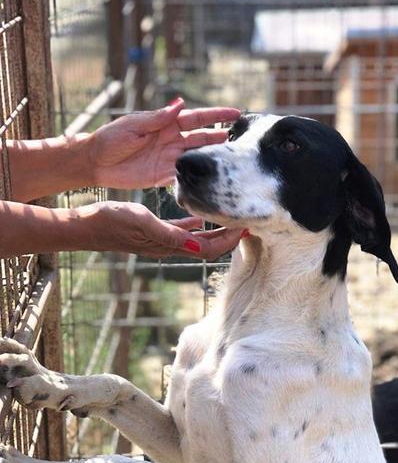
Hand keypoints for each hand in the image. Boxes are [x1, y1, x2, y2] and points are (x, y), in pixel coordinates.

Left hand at [86, 99, 239, 188]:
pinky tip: (211, 180)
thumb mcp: (134, 125)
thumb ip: (158, 118)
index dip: (216, 115)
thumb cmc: (110, 139)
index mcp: (165, 124)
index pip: (197, 118)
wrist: (95, 163)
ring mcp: (169, 159)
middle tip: (241, 140)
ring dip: (213, 159)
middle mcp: (171, 140)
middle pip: (202, 138)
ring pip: (197, 158)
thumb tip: (181, 104)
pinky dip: (197, 178)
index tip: (236, 113)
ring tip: (232, 160)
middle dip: (221, 138)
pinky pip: (185, 177)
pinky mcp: (163, 176)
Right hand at [86, 202, 242, 258]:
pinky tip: (200, 213)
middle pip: (207, 245)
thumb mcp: (141, 221)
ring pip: (196, 238)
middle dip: (228, 235)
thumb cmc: (110, 222)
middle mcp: (170, 245)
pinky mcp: (153, 232)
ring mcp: (162, 240)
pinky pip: (181, 230)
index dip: (228, 240)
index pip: (208, 248)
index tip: (246, 227)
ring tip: (230, 215)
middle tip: (246, 220)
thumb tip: (197, 243)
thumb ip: (169, 232)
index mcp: (169, 244)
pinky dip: (195, 223)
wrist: (85, 227)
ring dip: (214, 229)